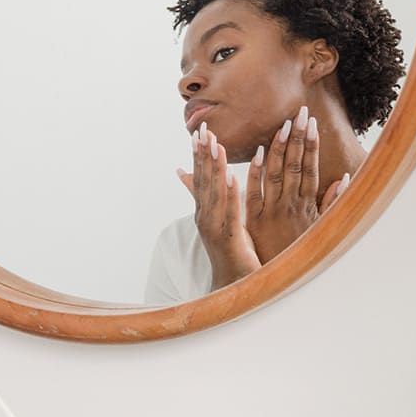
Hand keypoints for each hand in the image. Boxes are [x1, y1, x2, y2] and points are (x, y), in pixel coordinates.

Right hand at [188, 127, 260, 290]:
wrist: (232, 287)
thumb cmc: (228, 251)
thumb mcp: (216, 219)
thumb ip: (201, 195)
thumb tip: (182, 172)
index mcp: (204, 210)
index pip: (200, 177)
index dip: (199, 154)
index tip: (199, 131)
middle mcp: (205, 216)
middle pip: (204, 180)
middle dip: (204, 154)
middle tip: (203, 129)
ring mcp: (215, 227)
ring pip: (215, 192)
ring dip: (215, 167)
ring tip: (216, 145)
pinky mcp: (230, 238)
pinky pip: (231, 212)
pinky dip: (230, 194)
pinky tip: (232, 177)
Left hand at [244, 106, 345, 262]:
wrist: (278, 281)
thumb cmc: (299, 254)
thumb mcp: (319, 230)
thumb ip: (329, 204)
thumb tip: (343, 178)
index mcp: (305, 205)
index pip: (309, 168)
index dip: (311, 145)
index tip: (312, 124)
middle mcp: (290, 205)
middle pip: (295, 166)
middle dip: (298, 138)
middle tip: (301, 112)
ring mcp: (272, 211)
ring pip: (277, 174)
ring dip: (280, 148)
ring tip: (284, 124)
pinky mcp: (255, 219)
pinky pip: (254, 192)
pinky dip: (256, 172)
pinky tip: (257, 153)